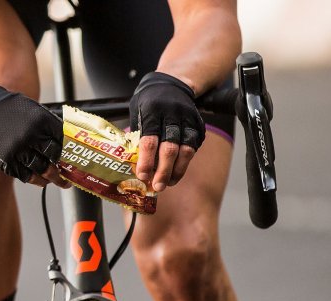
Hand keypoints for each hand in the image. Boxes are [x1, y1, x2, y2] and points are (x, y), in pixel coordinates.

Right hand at [0, 81, 69, 187]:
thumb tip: (64, 145)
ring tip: (54, 181)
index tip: (69, 159)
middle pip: (53, 158)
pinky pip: (25, 175)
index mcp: (42, 121)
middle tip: (66, 178)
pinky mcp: (6, 159)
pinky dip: (34, 180)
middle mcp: (31, 135)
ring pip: (41, 170)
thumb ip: (49, 127)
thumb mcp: (34, 110)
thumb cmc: (12, 110)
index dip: (67, 153)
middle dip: (61, 171)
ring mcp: (18, 149)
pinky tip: (40, 181)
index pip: (62, 141)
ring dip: (50, 179)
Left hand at [130, 72, 204, 191]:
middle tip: (158, 187)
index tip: (142, 177)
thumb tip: (133, 165)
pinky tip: (177, 171)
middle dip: (163, 171)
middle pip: (169, 148)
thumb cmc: (148, 101)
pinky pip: (193, 147)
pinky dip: (185, 162)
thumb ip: (137, 135)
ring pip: (185, 150)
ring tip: (169, 183)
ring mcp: (187, 119)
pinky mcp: (198, 125)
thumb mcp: (136, 111)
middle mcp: (171, 114)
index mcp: (152, 111)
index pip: (149, 140)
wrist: (172, 83)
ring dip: (177, 170)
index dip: (146, 161)